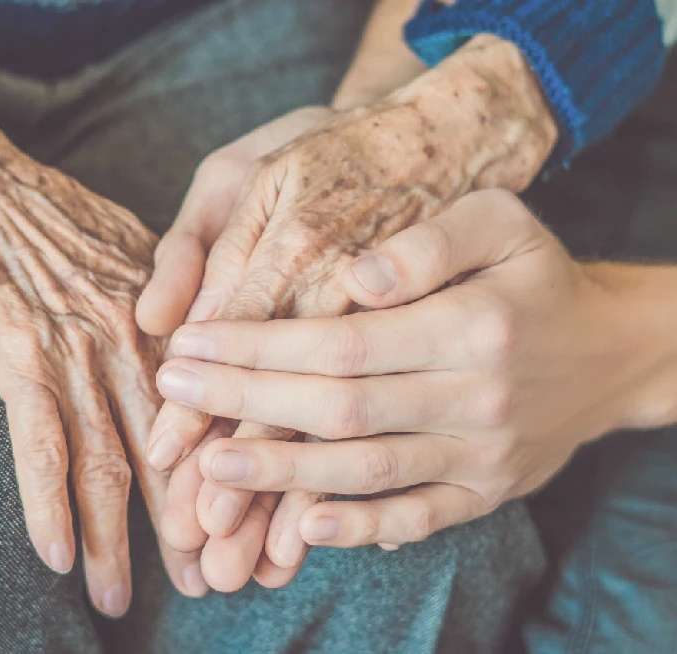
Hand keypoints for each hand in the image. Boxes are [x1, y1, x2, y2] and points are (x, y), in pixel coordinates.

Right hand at [0, 89, 202, 615]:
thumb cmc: (56, 217)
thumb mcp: (138, 252)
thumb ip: (175, 308)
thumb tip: (200, 354)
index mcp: (172, 319)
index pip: (214, 416)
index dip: (229, 477)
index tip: (245, 526)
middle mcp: (137, 341)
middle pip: (173, 451)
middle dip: (189, 524)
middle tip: (211, 582)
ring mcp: (79, 351)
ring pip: (108, 462)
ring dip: (118, 540)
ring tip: (123, 599)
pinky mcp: (20, 356)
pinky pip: (39, 446)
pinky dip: (47, 507)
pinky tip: (57, 558)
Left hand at [147, 35, 557, 591]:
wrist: (612, 350)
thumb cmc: (537, 275)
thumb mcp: (499, 221)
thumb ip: (426, 242)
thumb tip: (353, 277)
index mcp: (471, 324)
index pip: (339, 342)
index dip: (256, 347)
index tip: (190, 344)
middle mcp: (476, 398)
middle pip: (337, 408)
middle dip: (243, 404)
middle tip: (172, 395)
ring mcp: (482, 455)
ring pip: (365, 471)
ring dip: (279, 474)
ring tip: (206, 469)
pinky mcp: (486, 492)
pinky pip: (417, 519)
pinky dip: (359, 528)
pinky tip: (300, 524)